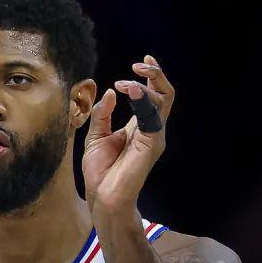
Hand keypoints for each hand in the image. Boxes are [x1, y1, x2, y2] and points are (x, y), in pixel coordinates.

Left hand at [81, 55, 174, 214]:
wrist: (103, 197)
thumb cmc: (100, 172)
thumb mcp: (96, 136)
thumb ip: (103, 114)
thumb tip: (112, 92)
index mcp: (139, 127)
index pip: (153, 96)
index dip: (150, 77)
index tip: (138, 64)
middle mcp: (151, 129)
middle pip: (165, 94)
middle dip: (156, 74)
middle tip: (140, 64)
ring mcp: (154, 137)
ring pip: (163, 101)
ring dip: (146, 86)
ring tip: (127, 83)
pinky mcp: (152, 145)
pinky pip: (153, 117)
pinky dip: (144, 100)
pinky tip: (131, 91)